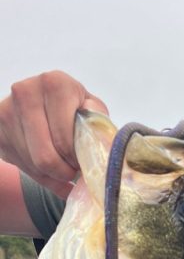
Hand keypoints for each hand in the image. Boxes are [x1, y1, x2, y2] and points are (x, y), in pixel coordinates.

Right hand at [0, 71, 107, 198]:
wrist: (43, 100)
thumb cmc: (75, 107)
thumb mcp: (92, 108)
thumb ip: (98, 120)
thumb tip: (99, 137)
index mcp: (55, 83)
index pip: (65, 140)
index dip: (77, 160)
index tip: (84, 163)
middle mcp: (26, 91)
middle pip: (45, 157)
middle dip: (65, 171)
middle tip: (75, 171)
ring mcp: (6, 110)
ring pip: (33, 165)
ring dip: (53, 174)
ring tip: (65, 167)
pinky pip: (21, 166)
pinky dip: (40, 175)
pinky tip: (51, 169)